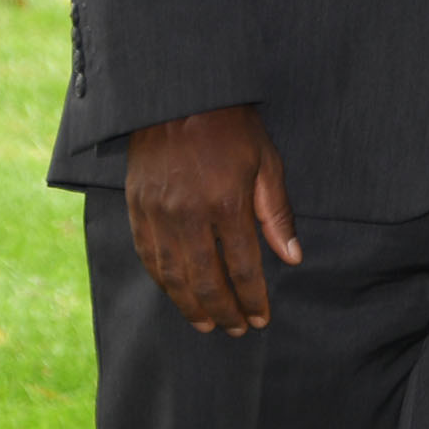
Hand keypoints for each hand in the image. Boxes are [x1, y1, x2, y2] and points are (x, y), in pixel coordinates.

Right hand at [125, 104, 300, 336]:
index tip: (261, 320)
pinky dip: (162, 283)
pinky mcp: (136, 209)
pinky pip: (148, 258)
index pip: (242, 267)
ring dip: (190, 306)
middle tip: (235, 331)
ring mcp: (157, 214)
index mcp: (226, 202)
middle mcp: (188, 215)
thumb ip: (277, 214)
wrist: (177, 96)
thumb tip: (292, 257)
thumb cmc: (231, 127)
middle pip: (205, 280)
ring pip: (172, 276)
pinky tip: (175, 295)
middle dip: (223, 312)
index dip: (252, 298)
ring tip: (206, 325)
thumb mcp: (266, 162)